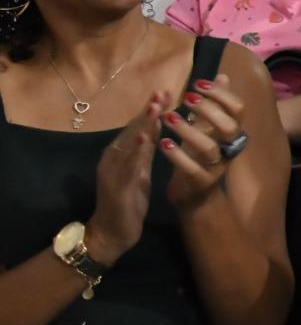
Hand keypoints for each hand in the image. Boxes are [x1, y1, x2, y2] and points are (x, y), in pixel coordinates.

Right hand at [87, 93, 165, 263]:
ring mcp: (113, 172)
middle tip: (162, 92)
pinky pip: (127, 167)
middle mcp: (113, 159)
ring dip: (142, 125)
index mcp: (120, 154)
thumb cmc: (127, 200)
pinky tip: (146, 139)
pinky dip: (136, 151)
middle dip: (147, 112)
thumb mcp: (140, 171)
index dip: (149, 110)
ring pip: (129, 144)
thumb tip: (156, 124)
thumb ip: (146, 149)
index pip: (136, 128)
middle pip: (132, 131)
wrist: (112, 233)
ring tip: (155, 107)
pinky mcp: (117, 187)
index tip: (165, 91)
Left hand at [158, 74, 248, 210]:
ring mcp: (217, 167)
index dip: (221, 95)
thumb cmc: (198, 155)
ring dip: (188, 131)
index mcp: (232, 133)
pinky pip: (192, 169)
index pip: (238, 110)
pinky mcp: (201, 183)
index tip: (197, 84)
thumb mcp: (206, 126)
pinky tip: (163, 142)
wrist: (195, 193)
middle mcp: (229, 149)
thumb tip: (223, 75)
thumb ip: (214, 103)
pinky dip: (177, 155)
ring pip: (209, 148)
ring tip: (169, 118)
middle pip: (229, 127)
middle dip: (208, 109)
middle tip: (186, 98)